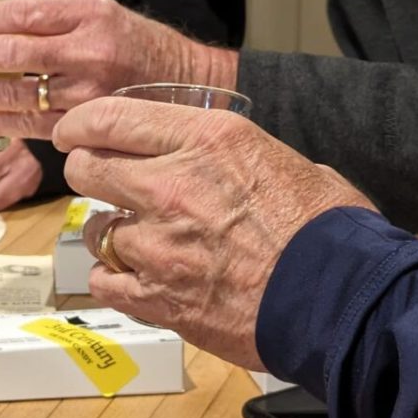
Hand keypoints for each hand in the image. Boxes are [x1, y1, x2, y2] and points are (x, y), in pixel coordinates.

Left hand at [0, 0, 232, 142]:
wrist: (190, 85)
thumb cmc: (139, 47)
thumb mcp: (105, 15)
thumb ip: (57, 20)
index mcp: (92, 14)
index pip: (24, 14)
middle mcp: (91, 51)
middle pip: (16, 53)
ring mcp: (91, 91)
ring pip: (20, 92)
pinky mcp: (90, 123)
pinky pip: (34, 124)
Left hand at [55, 96, 366, 367]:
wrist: (343, 300)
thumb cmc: (329, 231)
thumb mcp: (287, 160)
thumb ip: (234, 154)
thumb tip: (220, 160)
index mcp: (208, 139)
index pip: (110, 117)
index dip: (81, 125)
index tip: (74, 132)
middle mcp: (172, 184)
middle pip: (87, 168)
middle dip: (88, 172)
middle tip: (101, 182)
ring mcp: (159, 244)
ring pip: (94, 228)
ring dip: (110, 232)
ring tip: (137, 239)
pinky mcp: (157, 297)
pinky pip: (104, 281)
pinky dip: (116, 280)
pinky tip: (138, 279)